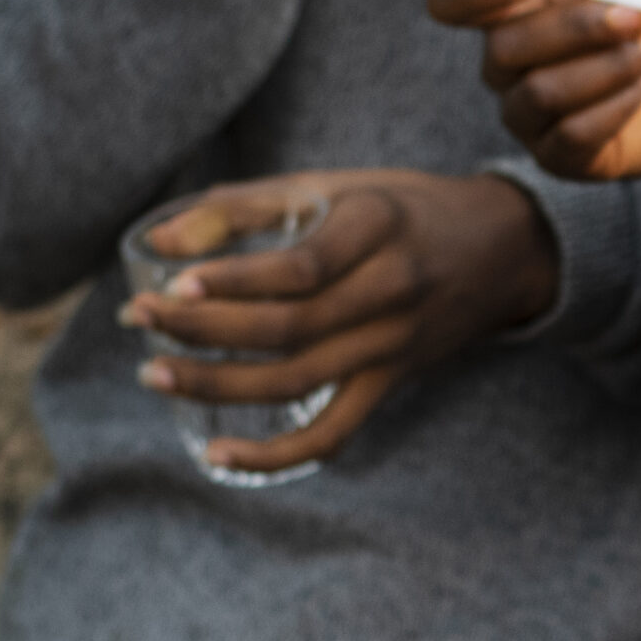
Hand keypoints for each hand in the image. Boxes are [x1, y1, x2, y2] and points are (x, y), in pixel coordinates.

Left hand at [119, 170, 556, 473]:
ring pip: (299, 381)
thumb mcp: (334, 186)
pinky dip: (277, 454)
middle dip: (204, 330)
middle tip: (139, 323)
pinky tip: (219, 455)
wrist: (502, 252)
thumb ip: (246, 207)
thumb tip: (160, 241)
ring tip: (156, 374)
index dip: (234, 281)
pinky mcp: (391, 384)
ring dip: (219, 385)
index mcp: (376, 228)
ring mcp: (394, 346)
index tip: (171, 284)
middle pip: (290, 328)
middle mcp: (391, 291)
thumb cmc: (401, 209)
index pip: (300, 268)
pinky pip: (334, 432)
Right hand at [426, 0, 640, 185]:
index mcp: (510, 13)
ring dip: (605, 67)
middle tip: (635, 15)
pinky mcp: (560, 159)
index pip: (451, 2)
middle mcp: (507, 67)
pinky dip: (614, 106)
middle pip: (503, 47)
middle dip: (572, 27)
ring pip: (541, 93)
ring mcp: (529, 117)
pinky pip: (572, 135)